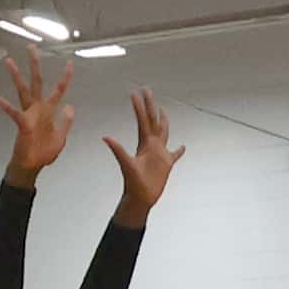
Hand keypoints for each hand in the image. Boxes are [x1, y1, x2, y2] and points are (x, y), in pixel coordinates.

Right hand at [0, 46, 74, 182]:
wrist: (32, 166)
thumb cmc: (44, 152)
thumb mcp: (61, 137)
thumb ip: (66, 121)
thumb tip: (70, 106)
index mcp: (48, 111)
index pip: (58, 90)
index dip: (65, 78)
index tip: (70, 63)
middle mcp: (38, 108)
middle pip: (37, 82)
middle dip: (35, 65)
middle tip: (32, 47)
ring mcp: (29, 115)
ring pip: (23, 91)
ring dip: (17, 76)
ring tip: (9, 62)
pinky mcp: (23, 124)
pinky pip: (14, 113)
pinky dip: (6, 107)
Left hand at [105, 87, 184, 226]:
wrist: (140, 198)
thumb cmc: (133, 184)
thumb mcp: (126, 164)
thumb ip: (118, 150)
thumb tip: (105, 137)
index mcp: (144, 143)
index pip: (142, 120)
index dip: (139, 106)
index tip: (136, 92)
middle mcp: (152, 145)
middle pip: (152, 120)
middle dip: (150, 105)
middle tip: (148, 90)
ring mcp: (159, 153)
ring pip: (163, 132)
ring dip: (163, 120)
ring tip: (163, 109)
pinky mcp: (166, 164)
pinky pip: (175, 155)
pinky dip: (179, 150)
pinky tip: (183, 146)